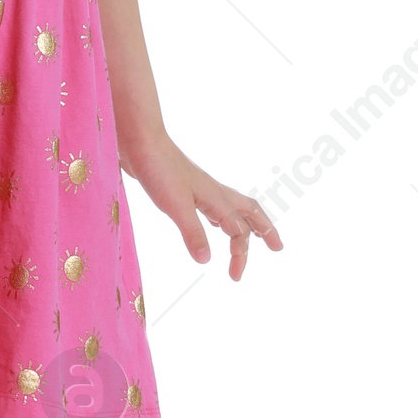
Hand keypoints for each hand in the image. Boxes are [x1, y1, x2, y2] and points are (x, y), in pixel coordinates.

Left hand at [122, 132, 282, 279]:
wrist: (140, 141)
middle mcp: (214, 192)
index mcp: (217, 198)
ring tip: (252, 236)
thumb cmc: (158, 170)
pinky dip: (222, 217)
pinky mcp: (185, 187)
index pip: (238, 231)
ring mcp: (200, 189)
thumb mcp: (176, 206)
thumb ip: (193, 233)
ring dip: (245, 223)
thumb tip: (207, 261)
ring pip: (233, 207)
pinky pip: (214, 205)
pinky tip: (215, 222)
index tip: (235, 277)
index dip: (240, 254)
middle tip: (277, 248)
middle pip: (250, 212)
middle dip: (264, 230)